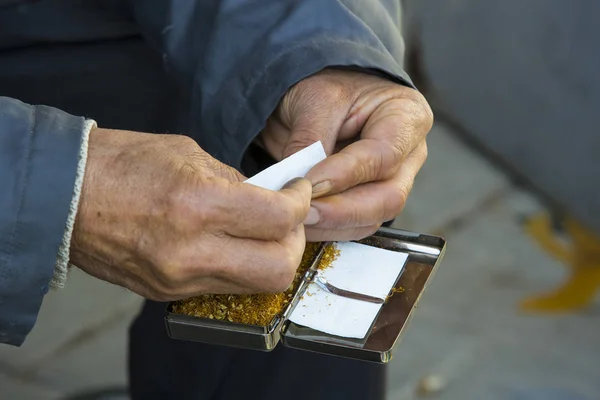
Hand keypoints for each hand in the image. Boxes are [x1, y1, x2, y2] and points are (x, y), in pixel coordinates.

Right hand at [70, 128, 311, 300]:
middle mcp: (191, 250)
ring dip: (270, 258)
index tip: (299, 191)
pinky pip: (223, 288)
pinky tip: (232, 245)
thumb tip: (269, 198)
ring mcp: (178, 279)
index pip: (277, 219)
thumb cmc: (121, 164)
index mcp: (198, 204)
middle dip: (295, 242)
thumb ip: (236, 182)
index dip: (300, 203)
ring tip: (263, 232)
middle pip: (277, 268)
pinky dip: (239, 268)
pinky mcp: (167, 293)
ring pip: (254, 285)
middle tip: (289, 218)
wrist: (65, 195)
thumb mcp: (187, 155)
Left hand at [261, 69, 432, 240]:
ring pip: (372, 218)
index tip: (310, 184)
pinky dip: (329, 229)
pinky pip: (355, 226)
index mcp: (406, 117)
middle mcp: (408, 154)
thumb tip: (300, 184)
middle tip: (302, 211)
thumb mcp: (316, 98)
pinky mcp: (369, 200)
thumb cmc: (324, 83)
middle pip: (388, 197)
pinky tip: (303, 223)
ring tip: (296, 220)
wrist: (315, 93)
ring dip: (332, 224)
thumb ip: (311, 139)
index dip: (347, 174)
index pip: (385, 155)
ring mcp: (391, 181)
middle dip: (342, 210)